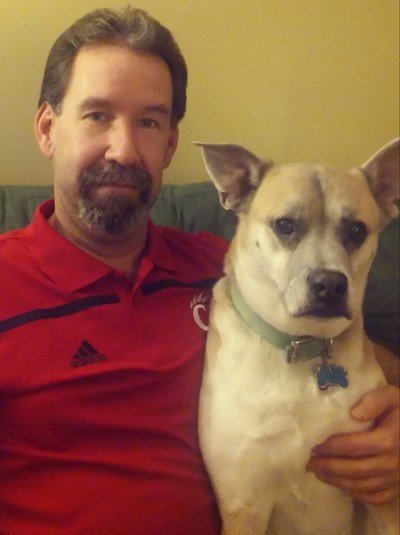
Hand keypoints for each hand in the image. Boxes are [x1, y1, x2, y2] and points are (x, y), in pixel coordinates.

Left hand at [306, 385, 399, 504]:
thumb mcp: (392, 396)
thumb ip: (374, 401)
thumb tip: (354, 413)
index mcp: (389, 439)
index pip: (353, 447)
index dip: (331, 448)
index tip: (314, 446)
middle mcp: (392, 463)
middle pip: (354, 470)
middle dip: (328, 467)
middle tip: (309, 463)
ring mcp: (395, 479)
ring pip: (361, 486)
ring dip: (337, 481)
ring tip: (319, 472)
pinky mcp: (397, 489)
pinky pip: (373, 497)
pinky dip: (354, 493)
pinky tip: (341, 484)